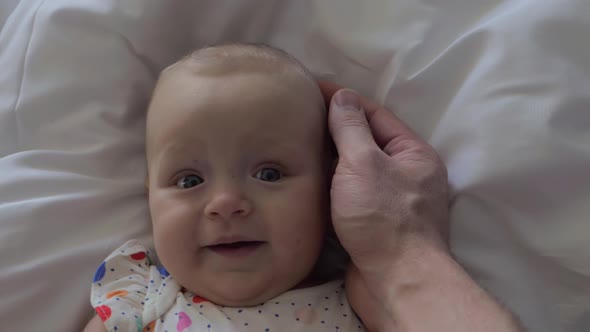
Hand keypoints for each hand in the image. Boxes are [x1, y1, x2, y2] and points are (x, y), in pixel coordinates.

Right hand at [320, 81, 449, 328]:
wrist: (396, 282)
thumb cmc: (383, 219)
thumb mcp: (364, 163)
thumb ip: (352, 128)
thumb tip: (343, 97)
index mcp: (412, 154)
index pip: (375, 114)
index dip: (344, 99)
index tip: (314, 88)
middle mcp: (405, 175)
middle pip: (366, 142)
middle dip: (335, 129)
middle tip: (300, 116)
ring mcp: (390, 201)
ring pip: (356, 171)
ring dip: (331, 159)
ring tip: (297, 144)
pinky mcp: (374, 224)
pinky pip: (350, 195)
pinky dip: (331, 185)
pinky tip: (308, 180)